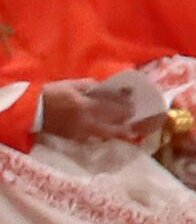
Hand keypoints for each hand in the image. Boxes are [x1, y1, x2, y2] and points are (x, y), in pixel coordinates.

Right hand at [35, 70, 159, 143]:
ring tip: (128, 128)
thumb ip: (92, 87)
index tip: (135, 104)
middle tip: (135, 117)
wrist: (33, 111)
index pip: (111, 107)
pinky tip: (109, 133)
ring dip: (116, 131)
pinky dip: (102, 135)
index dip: (124, 106)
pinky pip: (92, 138)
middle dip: (125, 121)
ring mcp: (79, 132)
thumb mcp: (74, 85)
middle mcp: (84, 121)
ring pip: (103, 134)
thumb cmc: (53, 94)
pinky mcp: (73, 138)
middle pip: (110, 124)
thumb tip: (109, 88)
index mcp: (85, 105)